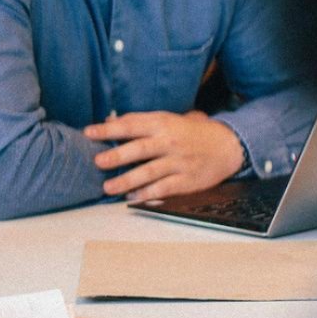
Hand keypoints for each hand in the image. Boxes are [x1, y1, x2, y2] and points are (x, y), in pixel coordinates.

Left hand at [86, 110, 245, 201]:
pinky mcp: (188, 180)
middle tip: (98, 161)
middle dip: (117, 155)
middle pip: (140, 149)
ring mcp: (179, 162)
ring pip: (150, 172)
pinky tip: (132, 197)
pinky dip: (148, 194)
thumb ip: (140, 121)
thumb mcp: (167, 119)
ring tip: (108, 187)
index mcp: (163, 123)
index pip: (131, 124)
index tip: (89, 133)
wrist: (227, 145)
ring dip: (127, 180)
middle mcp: (170, 142)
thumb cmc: (190, 131)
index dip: (109, 129)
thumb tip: (109, 121)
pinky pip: (165, 188)